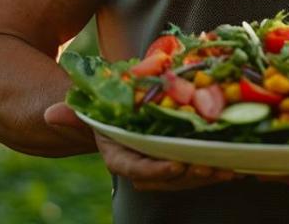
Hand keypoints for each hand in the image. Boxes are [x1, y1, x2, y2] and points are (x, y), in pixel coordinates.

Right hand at [44, 102, 241, 191]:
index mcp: (118, 156)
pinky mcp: (180, 160)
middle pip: (166, 179)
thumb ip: (71, 114)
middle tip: (211, 167)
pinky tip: (238, 164)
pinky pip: (198, 168)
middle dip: (189, 176)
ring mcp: (162, 166)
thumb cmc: (103, 110)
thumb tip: (50, 113)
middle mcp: (141, 166)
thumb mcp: (88, 108)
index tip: (176, 166)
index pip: (135, 170)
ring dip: (207, 175)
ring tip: (228, 168)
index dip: (156, 171)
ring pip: (185, 178)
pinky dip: (217, 167)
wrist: (117, 114)